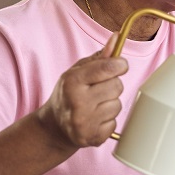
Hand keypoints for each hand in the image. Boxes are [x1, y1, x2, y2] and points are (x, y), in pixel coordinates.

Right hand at [37, 34, 127, 149]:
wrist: (54, 127)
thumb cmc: (68, 94)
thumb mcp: (77, 71)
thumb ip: (99, 57)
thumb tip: (116, 37)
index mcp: (72, 81)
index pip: (108, 67)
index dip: (120, 65)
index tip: (120, 66)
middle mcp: (77, 102)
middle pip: (117, 86)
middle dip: (112, 86)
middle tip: (98, 90)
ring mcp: (84, 122)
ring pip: (117, 105)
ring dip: (110, 104)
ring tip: (94, 106)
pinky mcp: (92, 138)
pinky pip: (114, 124)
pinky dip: (107, 121)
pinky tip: (94, 119)